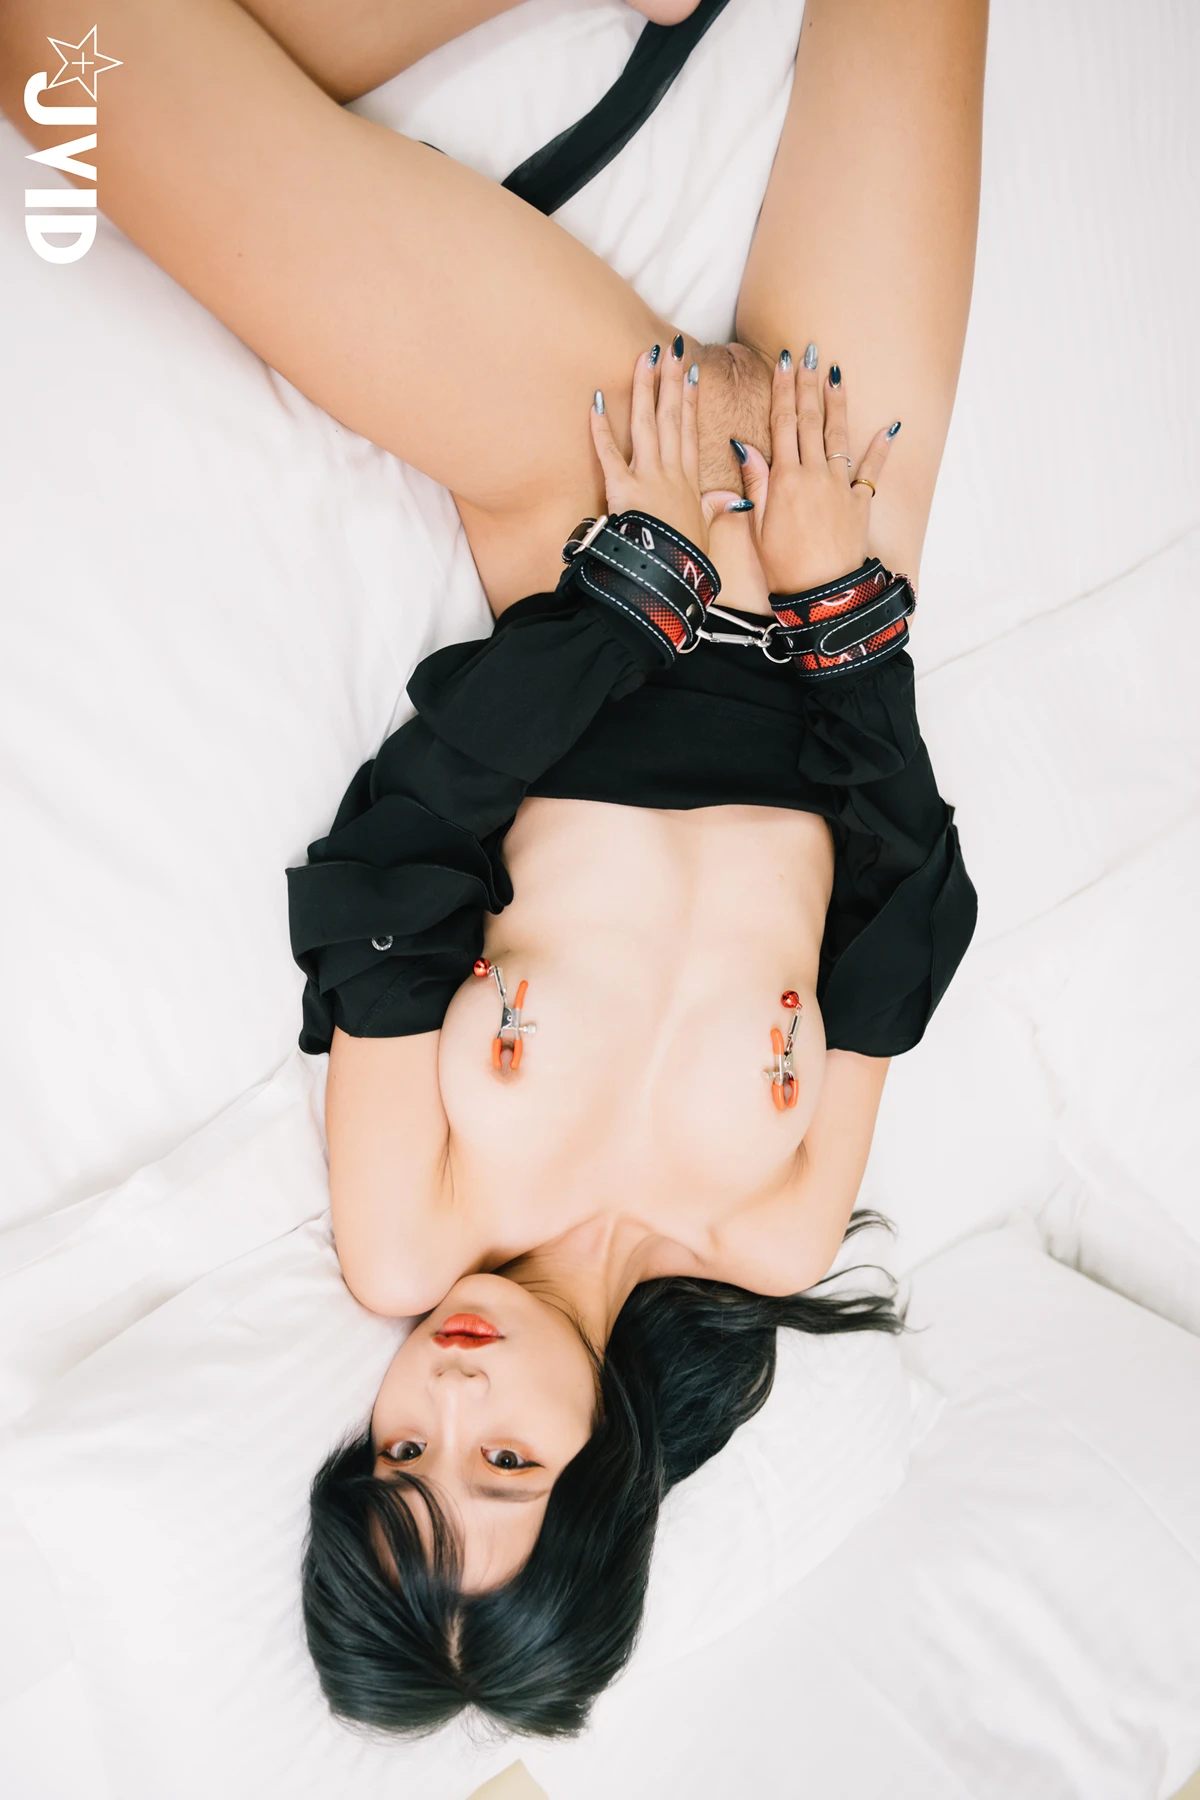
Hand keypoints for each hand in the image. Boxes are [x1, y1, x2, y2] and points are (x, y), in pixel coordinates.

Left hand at [589, 343, 744, 557]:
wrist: (667, 576)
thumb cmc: (685, 559)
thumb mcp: (707, 532)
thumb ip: (717, 510)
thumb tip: (737, 500)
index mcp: (689, 480)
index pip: (690, 431)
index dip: (691, 400)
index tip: (691, 372)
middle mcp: (670, 472)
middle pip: (672, 417)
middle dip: (671, 380)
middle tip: (671, 348)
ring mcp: (647, 477)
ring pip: (646, 423)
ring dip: (644, 388)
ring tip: (645, 356)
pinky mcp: (622, 488)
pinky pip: (608, 453)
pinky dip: (600, 427)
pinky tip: (595, 400)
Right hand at [738, 348, 898, 594]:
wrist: (823, 597)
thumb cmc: (784, 568)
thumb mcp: (758, 527)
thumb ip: (755, 483)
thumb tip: (744, 446)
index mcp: (784, 480)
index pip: (782, 424)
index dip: (783, 391)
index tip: (784, 363)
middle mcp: (814, 475)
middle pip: (809, 421)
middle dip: (808, 385)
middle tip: (809, 353)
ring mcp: (840, 487)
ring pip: (838, 436)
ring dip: (837, 402)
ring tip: (835, 373)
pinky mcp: (860, 503)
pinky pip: (872, 471)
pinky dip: (882, 447)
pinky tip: (891, 425)